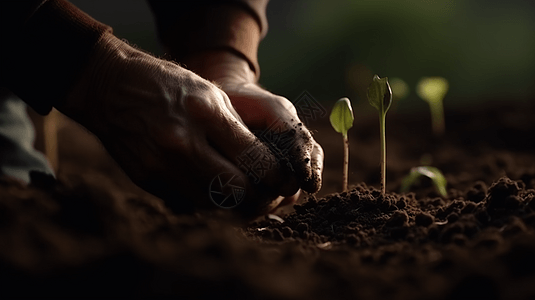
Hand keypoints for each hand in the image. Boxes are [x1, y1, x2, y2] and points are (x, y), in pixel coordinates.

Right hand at [57, 34, 302, 216]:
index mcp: (205, 113)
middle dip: (258, 196)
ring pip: (213, 203)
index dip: (275, 176)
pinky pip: (187, 201)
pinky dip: (205, 200)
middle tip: (265, 192)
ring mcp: (161, 165)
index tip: (280, 178)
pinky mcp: (146, 179)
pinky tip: (211, 188)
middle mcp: (182, 143)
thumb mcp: (209, 92)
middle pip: (236, 190)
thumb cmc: (166, 84)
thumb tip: (264, 164)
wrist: (108, 87)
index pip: (254, 159)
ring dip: (233, 203)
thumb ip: (237, 129)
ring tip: (242, 193)